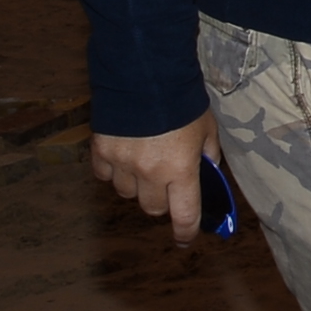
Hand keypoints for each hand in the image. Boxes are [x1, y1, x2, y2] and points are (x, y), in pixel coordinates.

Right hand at [90, 110, 215, 237]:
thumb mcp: (206, 128)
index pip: (184, 215)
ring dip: (136, 185)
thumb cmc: (182, 101)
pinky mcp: (102, 151)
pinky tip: (122, 155)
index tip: (185, 238)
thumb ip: (208, 154)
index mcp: (180, 170)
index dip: (185, 232)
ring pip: (127, 193)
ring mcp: (123, 164)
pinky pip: (105, 175)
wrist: (145, 72)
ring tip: (142, 163)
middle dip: (161, 200)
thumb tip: (208, 171)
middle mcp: (150, 173)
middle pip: (152, 208)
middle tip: (165, 183)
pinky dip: (113, 171)